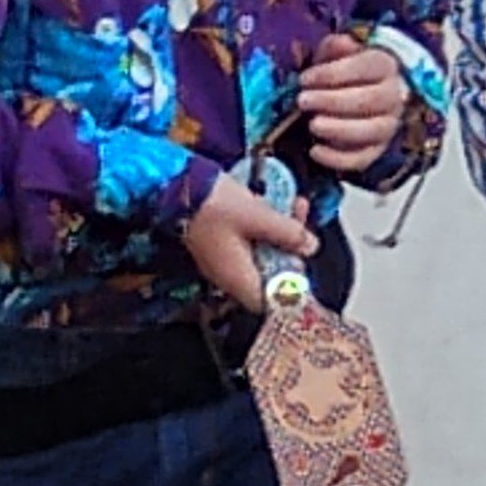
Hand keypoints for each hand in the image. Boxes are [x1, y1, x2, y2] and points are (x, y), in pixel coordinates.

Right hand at [183, 172, 315, 313]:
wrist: (175, 184)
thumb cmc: (214, 203)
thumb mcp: (259, 216)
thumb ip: (289, 234)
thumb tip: (311, 247)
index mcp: (238, 278)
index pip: (271, 301)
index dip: (292, 288)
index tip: (304, 262)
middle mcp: (230, 275)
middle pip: (271, 274)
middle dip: (292, 248)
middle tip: (303, 222)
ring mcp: (224, 259)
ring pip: (263, 254)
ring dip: (281, 233)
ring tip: (294, 204)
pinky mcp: (220, 242)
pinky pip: (249, 242)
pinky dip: (265, 227)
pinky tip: (275, 203)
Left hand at [299, 33, 406, 173]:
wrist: (358, 96)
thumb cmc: (343, 74)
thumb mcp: (335, 55)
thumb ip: (335, 48)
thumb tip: (341, 43)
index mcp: (384, 66)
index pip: (367, 67)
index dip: (334, 73)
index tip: (304, 79)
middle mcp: (393, 96)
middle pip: (371, 100)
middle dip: (333, 101)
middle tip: (303, 101)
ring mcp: (387, 126)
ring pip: (371, 131)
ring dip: (339, 129)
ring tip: (312, 125)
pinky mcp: (377, 151)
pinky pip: (363, 159)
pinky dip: (338, 159)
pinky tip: (315, 151)